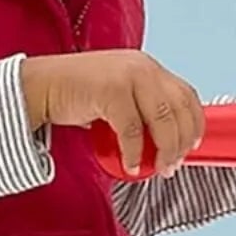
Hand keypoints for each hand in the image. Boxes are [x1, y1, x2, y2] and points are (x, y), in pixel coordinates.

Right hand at [21, 50, 203, 176]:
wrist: (41, 86)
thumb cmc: (77, 94)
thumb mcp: (119, 94)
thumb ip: (142, 107)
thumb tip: (164, 141)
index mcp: (147, 66)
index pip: (185, 94)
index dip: (194, 122)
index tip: (192, 144)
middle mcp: (142, 67)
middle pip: (179, 109)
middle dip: (181, 142)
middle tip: (173, 164)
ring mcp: (127, 76)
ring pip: (162, 120)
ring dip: (165, 150)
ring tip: (159, 168)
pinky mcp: (110, 90)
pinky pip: (132, 130)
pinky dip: (134, 153)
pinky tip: (130, 165)